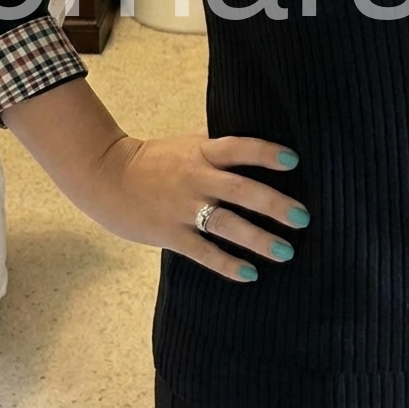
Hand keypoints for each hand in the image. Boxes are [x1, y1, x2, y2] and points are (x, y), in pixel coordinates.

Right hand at [83, 131, 309, 281]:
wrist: (105, 176)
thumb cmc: (154, 159)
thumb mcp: (187, 143)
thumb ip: (217, 142)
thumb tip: (255, 133)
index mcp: (201, 152)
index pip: (238, 148)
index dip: (265, 153)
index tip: (294, 161)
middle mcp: (195, 178)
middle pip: (240, 189)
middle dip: (274, 204)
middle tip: (303, 217)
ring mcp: (182, 208)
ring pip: (225, 224)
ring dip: (258, 239)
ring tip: (286, 251)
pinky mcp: (169, 234)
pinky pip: (202, 252)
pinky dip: (226, 264)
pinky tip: (250, 274)